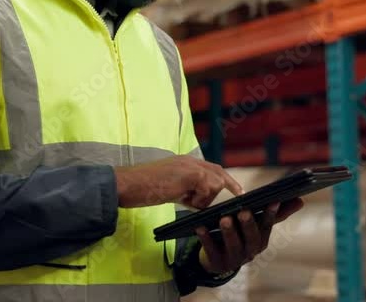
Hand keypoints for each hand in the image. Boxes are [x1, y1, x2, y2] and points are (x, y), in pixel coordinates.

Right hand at [114, 156, 243, 208]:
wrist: (127, 184)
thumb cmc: (143, 189)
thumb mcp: (170, 189)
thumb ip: (187, 192)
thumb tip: (202, 203)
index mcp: (184, 163)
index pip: (212, 169)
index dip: (226, 180)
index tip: (238, 192)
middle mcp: (189, 160)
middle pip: (218, 173)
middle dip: (224, 189)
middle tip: (221, 200)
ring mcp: (189, 165)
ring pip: (215, 182)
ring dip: (205, 198)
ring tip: (187, 202)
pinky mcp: (189, 173)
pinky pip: (207, 188)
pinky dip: (200, 199)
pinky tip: (185, 201)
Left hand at [196, 198, 303, 274]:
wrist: (219, 259)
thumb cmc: (242, 235)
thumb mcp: (257, 226)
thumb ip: (276, 214)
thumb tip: (301, 200)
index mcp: (261, 241)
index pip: (267, 226)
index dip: (270, 214)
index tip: (272, 200)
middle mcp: (250, 252)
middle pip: (251, 239)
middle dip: (248, 225)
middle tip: (243, 211)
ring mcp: (234, 259)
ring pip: (233, 246)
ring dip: (229, 232)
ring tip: (224, 219)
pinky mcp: (217, 263)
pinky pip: (212, 251)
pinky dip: (206, 239)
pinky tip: (200, 227)